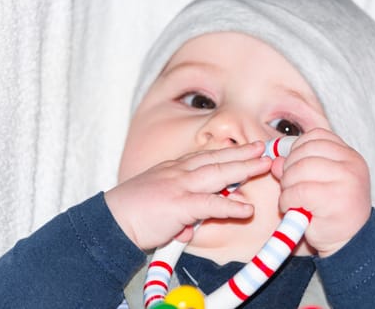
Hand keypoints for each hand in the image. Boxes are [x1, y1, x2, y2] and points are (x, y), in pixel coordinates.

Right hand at [105, 141, 270, 250]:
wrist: (109, 222)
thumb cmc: (132, 214)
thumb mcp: (160, 207)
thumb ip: (178, 215)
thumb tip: (188, 228)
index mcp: (174, 170)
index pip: (205, 156)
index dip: (227, 151)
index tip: (243, 147)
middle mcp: (179, 172)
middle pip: (216, 159)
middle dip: (242, 152)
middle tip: (262, 146)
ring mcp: (180, 186)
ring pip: (218, 173)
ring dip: (243, 168)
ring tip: (264, 164)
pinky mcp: (179, 205)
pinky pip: (210, 205)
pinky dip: (230, 206)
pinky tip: (246, 208)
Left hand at [271, 128, 371, 257]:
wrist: (350, 243)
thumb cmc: (332, 211)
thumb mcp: (318, 182)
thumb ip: (299, 166)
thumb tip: (275, 161)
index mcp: (350, 156)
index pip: (316, 136)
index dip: (296, 148)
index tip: (292, 165)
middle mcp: (352, 164)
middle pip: (305, 151)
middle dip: (289, 168)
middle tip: (289, 185)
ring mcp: (346, 181)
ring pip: (300, 169)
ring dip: (287, 184)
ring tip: (290, 197)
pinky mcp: (334, 200)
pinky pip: (298, 191)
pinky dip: (287, 200)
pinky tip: (291, 208)